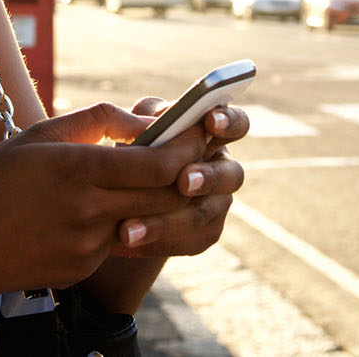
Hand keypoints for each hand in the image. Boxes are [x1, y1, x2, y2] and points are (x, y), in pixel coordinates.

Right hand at [0, 103, 209, 301]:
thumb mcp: (34, 136)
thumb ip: (94, 122)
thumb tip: (142, 121)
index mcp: (77, 169)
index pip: (159, 163)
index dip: (188, 148)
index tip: (200, 132)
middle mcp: (88, 210)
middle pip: (165, 196)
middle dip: (187, 175)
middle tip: (195, 157)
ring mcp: (86, 246)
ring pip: (144, 221)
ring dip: (154, 202)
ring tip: (148, 181)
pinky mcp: (79, 269)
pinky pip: (113, 243)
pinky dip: (115, 225)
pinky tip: (88, 214)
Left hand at [108, 98, 247, 257]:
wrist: (122, 196)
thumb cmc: (134, 147)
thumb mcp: (137, 126)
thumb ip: (147, 116)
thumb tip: (154, 121)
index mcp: (212, 136)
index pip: (236, 124)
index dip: (228, 121)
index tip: (210, 122)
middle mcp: (223, 169)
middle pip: (231, 175)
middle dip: (207, 178)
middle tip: (183, 182)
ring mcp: (218, 204)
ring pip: (202, 214)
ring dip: (167, 221)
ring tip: (129, 229)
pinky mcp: (205, 234)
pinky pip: (188, 241)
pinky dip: (157, 241)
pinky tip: (128, 243)